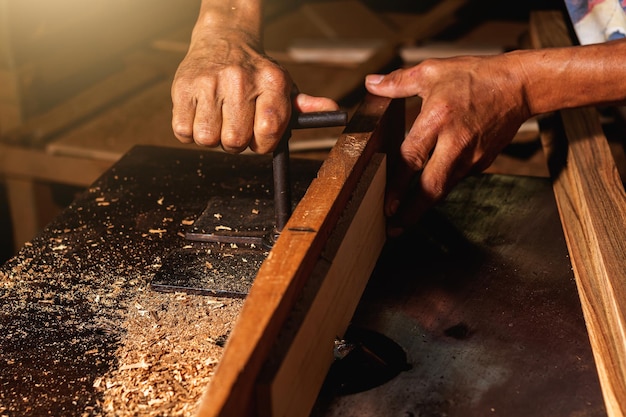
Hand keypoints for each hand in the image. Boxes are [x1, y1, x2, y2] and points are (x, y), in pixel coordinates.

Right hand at [171, 29, 337, 153]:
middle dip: (236, 143)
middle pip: (235, 143)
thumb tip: (335, 112)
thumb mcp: (283, 85)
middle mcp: (240, 80)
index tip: (259, 139)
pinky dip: (190, 131)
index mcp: (272, 82)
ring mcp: (209, 83)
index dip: (263, 144)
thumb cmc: (256, 71)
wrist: (224, 37)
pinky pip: (184, 132)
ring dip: (212, 138)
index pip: (268, 132)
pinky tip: (202, 114)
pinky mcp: (182, 87)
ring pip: (208, 140)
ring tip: (218, 119)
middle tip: (236, 126)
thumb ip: (307, 106)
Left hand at [366, 54, 530, 235]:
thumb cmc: (476, 76)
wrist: (519, 86)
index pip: (412, 159)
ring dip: (423, 204)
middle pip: (431, 187)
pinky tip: (428, 189)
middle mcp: (456, 143)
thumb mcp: (432, 72)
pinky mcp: (483, 162)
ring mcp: (472, 156)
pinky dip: (440, 185)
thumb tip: (371, 84)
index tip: (386, 205)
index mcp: (438, 119)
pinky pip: (456, 178)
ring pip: (444, 188)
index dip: (398, 186)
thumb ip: (398, 82)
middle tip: (392, 228)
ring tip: (403, 218)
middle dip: (411, 212)